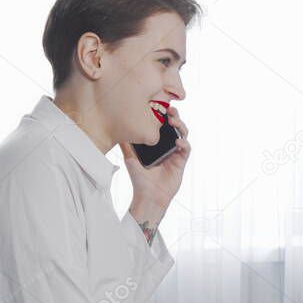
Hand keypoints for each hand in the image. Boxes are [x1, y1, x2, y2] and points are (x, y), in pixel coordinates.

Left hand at [120, 105, 190, 220]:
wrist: (148, 197)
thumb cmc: (139, 178)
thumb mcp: (129, 157)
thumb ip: (126, 143)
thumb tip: (116, 128)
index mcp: (157, 142)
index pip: (162, 124)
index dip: (163, 114)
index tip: (159, 105)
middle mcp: (167, 145)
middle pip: (174, 126)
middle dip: (174, 116)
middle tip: (170, 110)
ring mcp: (175, 153)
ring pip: (183, 134)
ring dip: (181, 126)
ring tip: (174, 121)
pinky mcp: (181, 162)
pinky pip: (186, 149)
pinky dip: (184, 143)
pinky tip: (178, 141)